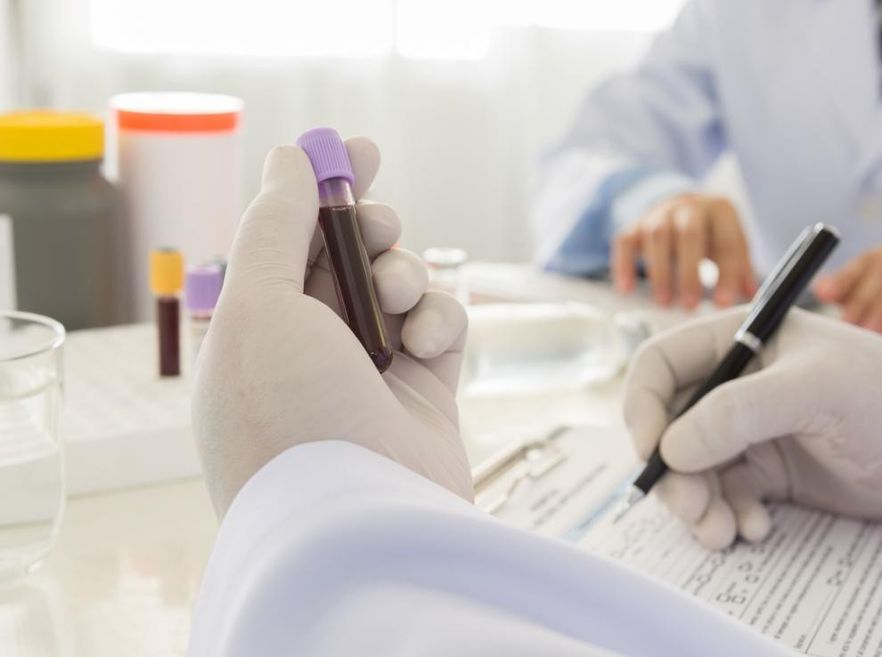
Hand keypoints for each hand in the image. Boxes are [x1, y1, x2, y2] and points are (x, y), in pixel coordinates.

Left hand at [192, 142, 471, 517]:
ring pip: (399, 285)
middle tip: (378, 224)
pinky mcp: (425, 393)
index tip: (358, 147)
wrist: (361, 523)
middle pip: (346, 257)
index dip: (319, 189)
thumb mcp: (260, 308)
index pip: (285, 242)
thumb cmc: (290, 416)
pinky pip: (441, 326)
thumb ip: (275, 227)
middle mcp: (308, 351)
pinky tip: (427, 342)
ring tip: (397, 297)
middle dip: (369, 227)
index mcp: (254, 331)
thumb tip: (288, 159)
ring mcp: (369, 373)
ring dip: (403, 273)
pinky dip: (440, 320)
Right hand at [611, 194, 755, 308]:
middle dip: (689, 272)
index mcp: (720, 210)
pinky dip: (624, 266)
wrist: (681, 206)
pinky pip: (625, 243)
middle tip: (690, 306)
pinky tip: (626, 290)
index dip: (727, 274)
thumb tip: (753, 299)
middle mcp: (689, 207)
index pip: (727, 241)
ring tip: (665, 303)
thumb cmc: (711, 232)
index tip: (723, 304)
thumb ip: (741, 269)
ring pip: (657, 237)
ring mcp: (658, 214)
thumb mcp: (731, 243)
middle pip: (689, 235)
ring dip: (660, 272)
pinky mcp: (634, 225)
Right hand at [623, 307, 881, 549]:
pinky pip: (723, 495)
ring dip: (696, 504)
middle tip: (691, 509)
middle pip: (668, 425)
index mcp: (741, 340)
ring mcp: (751, 430)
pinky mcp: (769, 471)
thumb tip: (669, 448)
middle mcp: (737, 383)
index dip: (642, 406)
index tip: (649, 451)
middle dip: (671, 471)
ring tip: (722, 532)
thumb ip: (737, 413)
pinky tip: (755, 527)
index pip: (661, 364)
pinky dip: (728, 516)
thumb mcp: (815, 392)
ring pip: (691, 468)